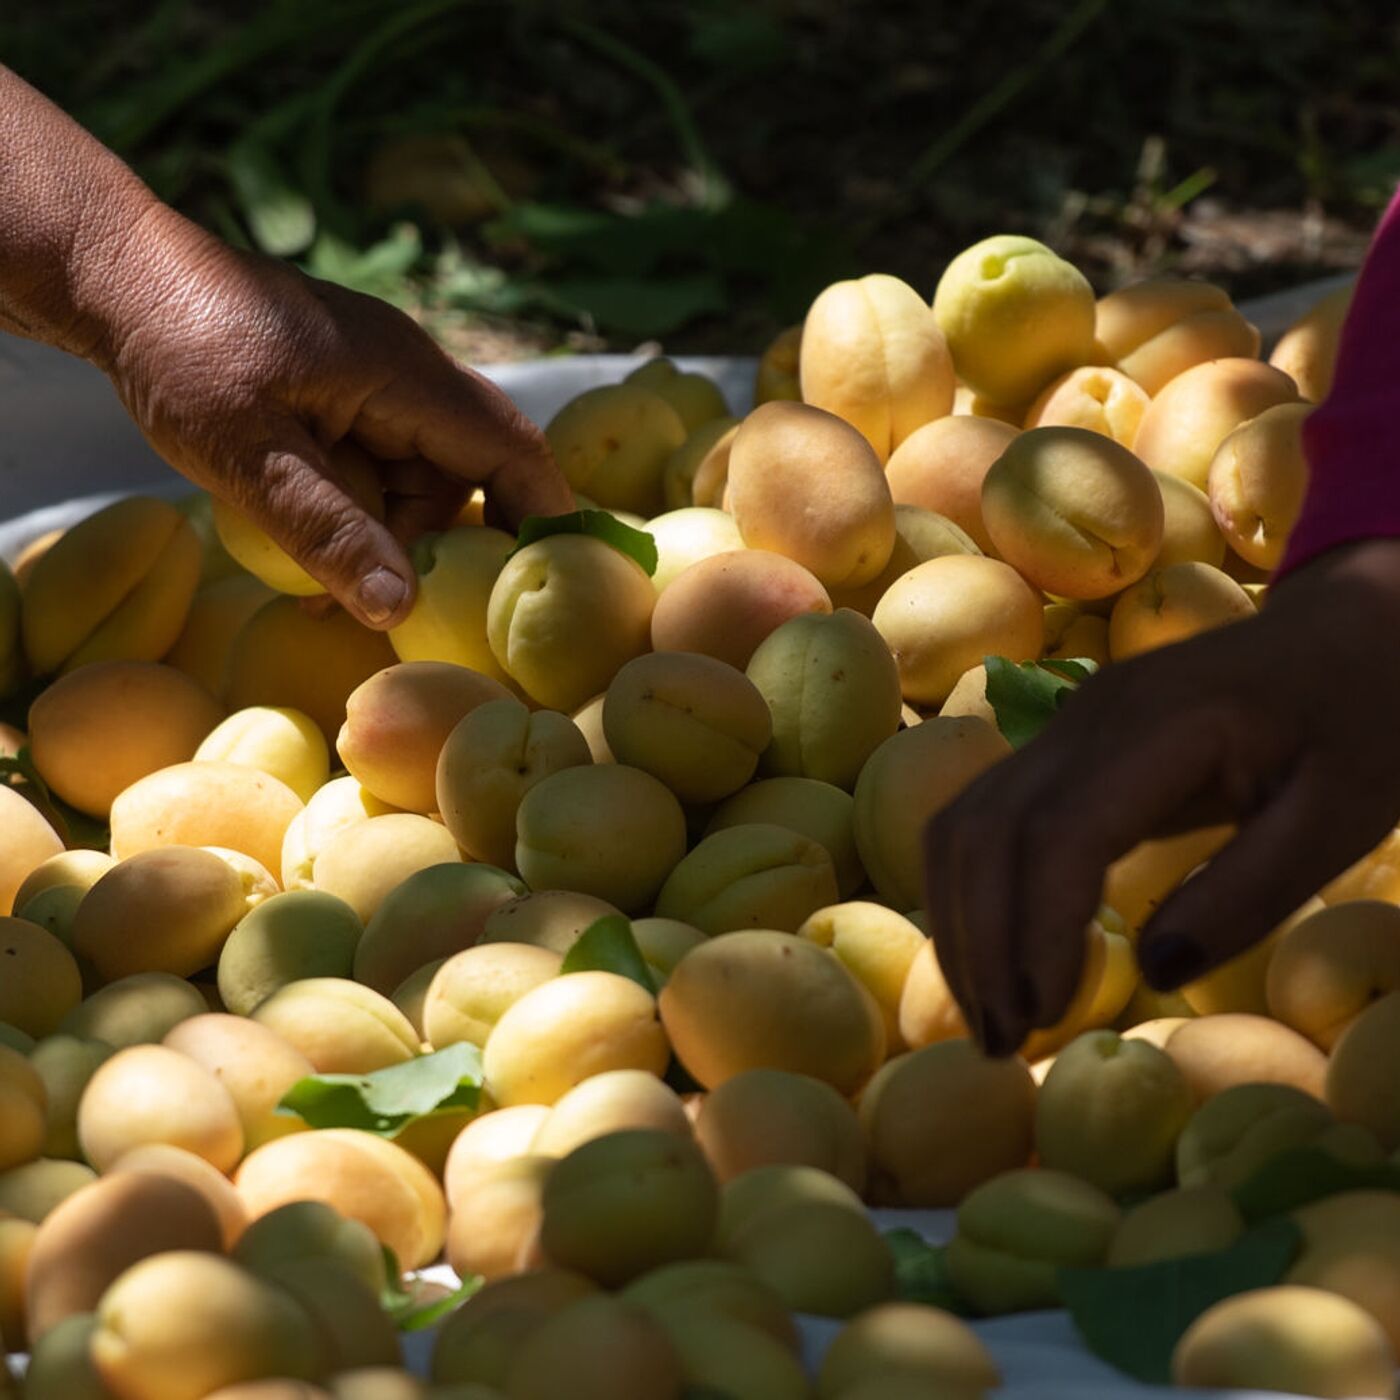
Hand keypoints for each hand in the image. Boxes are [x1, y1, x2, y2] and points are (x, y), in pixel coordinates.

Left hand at [94, 206, 572, 628]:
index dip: (542, 516)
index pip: (510, 447)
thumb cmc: (177, 349)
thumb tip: (398, 609)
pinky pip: (381, 463)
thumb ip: (326, 529)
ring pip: (422, 475)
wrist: (113, 274)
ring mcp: (376, 381)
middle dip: (450, 542)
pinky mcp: (344, 393)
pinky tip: (317, 546)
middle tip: (409, 606)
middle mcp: (407, 372)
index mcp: (404, 374)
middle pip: (471, 470)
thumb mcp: (246, 451)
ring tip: (331, 589)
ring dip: (392, 534)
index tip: (556, 579)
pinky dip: (361, 511)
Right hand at [922, 537, 1399, 1056]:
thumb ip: (1250, 890)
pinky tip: (999, 950)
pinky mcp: (1060, 744)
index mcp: (1162, 727)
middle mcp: (1087, 719)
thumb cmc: (1363, 721)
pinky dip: (973, 891)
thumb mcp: (1343, 814)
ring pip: (965, 822)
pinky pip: (983, 817)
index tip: (1045, 1015)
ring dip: (961, 922)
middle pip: (986, 831)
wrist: (1351, 627)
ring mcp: (1065, 726)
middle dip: (979, 943)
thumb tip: (1155, 968)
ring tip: (991, 1013)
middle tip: (1000, 1042)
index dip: (1037, 929)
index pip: (1058, 833)